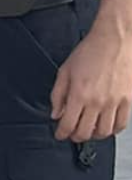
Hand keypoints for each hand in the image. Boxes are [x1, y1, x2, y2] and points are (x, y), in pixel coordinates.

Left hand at [52, 19, 131, 142]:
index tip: (60, 135)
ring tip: (88, 132)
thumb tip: (56, 113)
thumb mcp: (65, 71)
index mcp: (79, 94)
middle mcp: (97, 102)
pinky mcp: (128, 101)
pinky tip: (107, 127)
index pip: (68, 124)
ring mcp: (114, 103)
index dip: (62, 133)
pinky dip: (113, 130)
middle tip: (72, 135)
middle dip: (76, 137)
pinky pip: (121, 124)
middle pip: (86, 132)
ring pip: (104, 132)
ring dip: (94, 136)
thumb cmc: (90, 52)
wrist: (114, 42)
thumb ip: (58, 94)